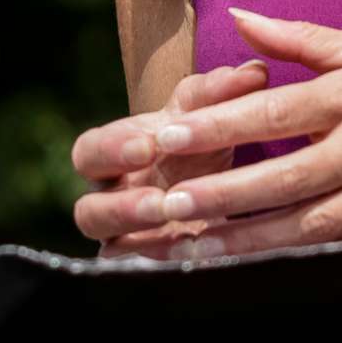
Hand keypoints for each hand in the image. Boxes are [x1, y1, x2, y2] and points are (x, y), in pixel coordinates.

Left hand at [71, 9, 341, 259]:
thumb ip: (300, 38)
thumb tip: (240, 17)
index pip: (270, 112)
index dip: (215, 126)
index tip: (166, 134)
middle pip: (278, 177)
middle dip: (219, 193)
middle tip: (165, 202)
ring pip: (301, 224)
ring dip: (244, 239)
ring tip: (193, 247)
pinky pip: (331, 249)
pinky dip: (289, 259)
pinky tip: (251, 267)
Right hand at [71, 60, 269, 257]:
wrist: (223, 186)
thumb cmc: (202, 141)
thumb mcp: (207, 115)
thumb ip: (221, 93)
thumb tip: (254, 71)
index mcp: (116, 156)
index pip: (90, 152)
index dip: (112, 150)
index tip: (148, 145)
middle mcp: (113, 199)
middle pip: (87, 210)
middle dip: (120, 205)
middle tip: (160, 199)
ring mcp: (130, 238)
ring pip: (110, 246)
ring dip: (140, 236)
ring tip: (176, 226)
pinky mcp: (154, 264)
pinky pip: (145, 270)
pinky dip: (166, 262)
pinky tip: (195, 255)